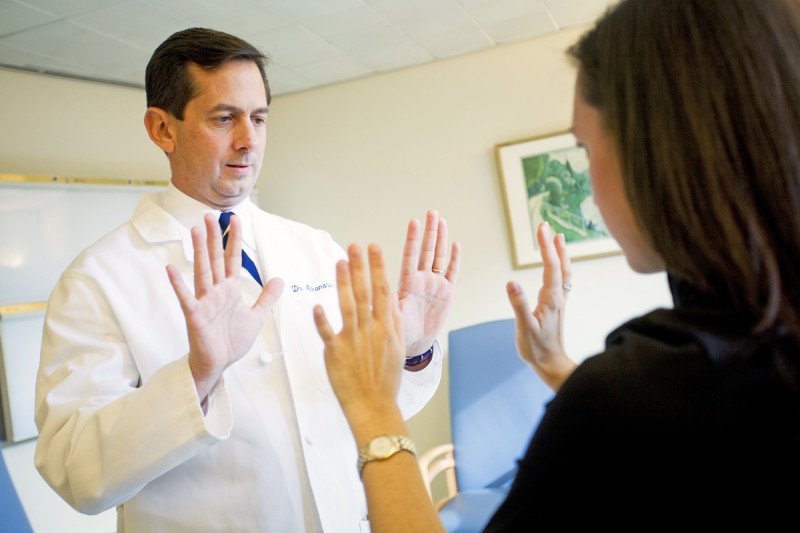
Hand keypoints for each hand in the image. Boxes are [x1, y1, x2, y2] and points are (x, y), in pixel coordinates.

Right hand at [167, 213, 283, 400]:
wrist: (219, 364)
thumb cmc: (231, 340)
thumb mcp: (257, 317)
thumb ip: (267, 298)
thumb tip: (279, 280)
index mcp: (229, 289)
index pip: (232, 259)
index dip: (234, 239)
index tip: (234, 219)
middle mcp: (216, 291)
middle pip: (215, 259)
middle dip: (214, 237)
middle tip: (210, 215)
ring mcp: (204, 301)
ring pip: (202, 272)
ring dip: (199, 251)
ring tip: (194, 230)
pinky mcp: (194, 315)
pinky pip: (186, 297)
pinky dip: (178, 284)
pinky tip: (171, 268)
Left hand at [314, 243, 405, 438]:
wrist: (374, 406)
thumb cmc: (385, 379)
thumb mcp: (396, 347)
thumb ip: (392, 321)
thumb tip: (389, 298)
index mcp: (385, 328)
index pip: (382, 290)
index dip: (377, 267)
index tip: (374, 248)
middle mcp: (370, 330)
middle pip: (364, 293)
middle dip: (360, 267)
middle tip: (355, 246)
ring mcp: (352, 341)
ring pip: (347, 306)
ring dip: (343, 283)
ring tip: (340, 262)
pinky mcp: (335, 353)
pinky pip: (327, 333)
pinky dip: (322, 319)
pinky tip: (317, 304)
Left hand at [397, 210, 460, 357]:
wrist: (415, 343)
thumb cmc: (400, 332)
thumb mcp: (395, 320)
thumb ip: (392, 308)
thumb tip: (385, 295)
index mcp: (407, 284)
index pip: (410, 256)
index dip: (412, 240)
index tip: (414, 222)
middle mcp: (421, 279)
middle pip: (426, 251)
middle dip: (429, 231)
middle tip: (431, 212)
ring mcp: (435, 283)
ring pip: (438, 256)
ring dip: (440, 238)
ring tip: (441, 220)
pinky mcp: (447, 292)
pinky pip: (452, 271)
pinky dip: (454, 258)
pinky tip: (455, 243)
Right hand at [506, 222, 576, 390]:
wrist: (552, 365)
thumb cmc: (537, 349)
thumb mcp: (524, 327)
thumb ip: (518, 304)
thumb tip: (511, 282)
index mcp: (551, 299)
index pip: (550, 266)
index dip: (545, 246)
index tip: (541, 228)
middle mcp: (559, 297)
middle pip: (560, 265)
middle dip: (553, 244)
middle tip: (546, 226)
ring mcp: (560, 302)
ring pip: (564, 272)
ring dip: (561, 254)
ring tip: (557, 238)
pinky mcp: (557, 307)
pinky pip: (563, 281)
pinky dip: (561, 267)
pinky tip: (557, 267)